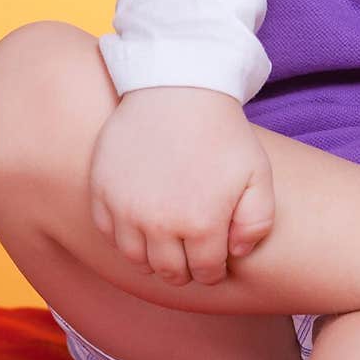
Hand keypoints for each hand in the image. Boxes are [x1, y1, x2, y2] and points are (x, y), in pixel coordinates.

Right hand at [88, 86, 274, 287]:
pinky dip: (124, 236)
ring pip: (135, 259)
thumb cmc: (222, 131)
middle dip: (185, 269)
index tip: (216, 256)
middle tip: (193, 253)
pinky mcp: (102, 191)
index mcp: (200, 224)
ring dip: (153, 257)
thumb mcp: (257, 173)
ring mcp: (125, 209)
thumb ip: (257, 222)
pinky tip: (141, 222)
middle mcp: (158, 224)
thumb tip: (237, 254)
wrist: (178, 87)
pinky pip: (108, 233)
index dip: (214, 269)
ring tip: (167, 241)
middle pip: (169, 272)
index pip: (205, 272)